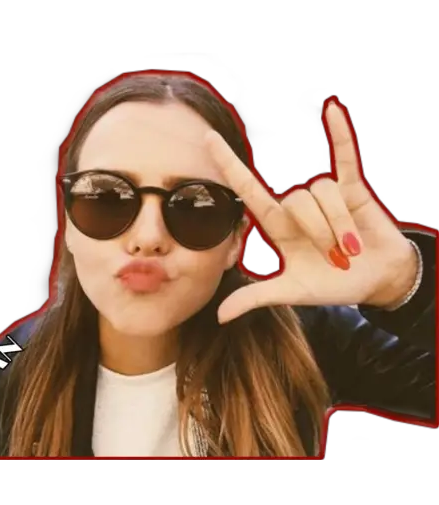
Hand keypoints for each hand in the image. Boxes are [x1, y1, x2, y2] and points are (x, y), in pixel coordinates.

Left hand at [206, 99, 417, 323]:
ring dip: (339, 225)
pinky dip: (341, 136)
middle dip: (319, 232)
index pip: (248, 190)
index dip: (228, 166)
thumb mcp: (291, 292)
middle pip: (296, 201)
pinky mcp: (352, 189)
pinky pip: (345, 158)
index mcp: (279, 227)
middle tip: (338, 259)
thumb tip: (220, 316)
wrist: (375, 280)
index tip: (208, 139)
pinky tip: (332, 110)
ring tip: (352, 249)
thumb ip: (255, 297)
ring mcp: (325, 196)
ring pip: (322, 194)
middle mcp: (297, 208)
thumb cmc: (331, 285)